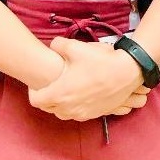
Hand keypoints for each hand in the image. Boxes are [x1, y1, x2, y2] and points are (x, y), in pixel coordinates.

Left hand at [28, 37, 149, 120]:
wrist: (127, 72)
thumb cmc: (99, 61)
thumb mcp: (75, 47)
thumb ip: (58, 45)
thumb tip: (53, 46)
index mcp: (60, 94)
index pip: (36, 100)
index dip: (32, 91)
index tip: (37, 81)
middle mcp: (69, 108)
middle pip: (48, 108)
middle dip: (46, 96)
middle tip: (50, 83)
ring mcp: (82, 114)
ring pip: (62, 113)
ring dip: (59, 103)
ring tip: (64, 87)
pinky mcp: (94, 114)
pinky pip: (76, 114)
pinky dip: (73, 106)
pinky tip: (79, 92)